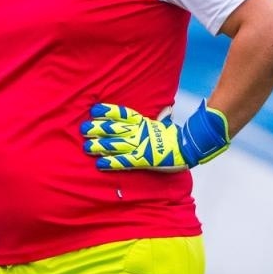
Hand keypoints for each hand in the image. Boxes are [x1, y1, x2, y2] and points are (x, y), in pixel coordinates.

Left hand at [80, 101, 231, 171]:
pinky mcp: (143, 159)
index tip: (94, 110)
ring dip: (100, 145)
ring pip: (116, 144)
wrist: (189, 148)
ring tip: (86, 146)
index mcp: (143, 122)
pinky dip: (111, 162)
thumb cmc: (174, 137)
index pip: (123, 114)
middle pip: (114, 128)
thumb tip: (149, 111)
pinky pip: (124, 161)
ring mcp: (140, 145)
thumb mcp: (160, 123)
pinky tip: (100, 164)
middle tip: (83, 128)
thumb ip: (148, 120)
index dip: (108, 111)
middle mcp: (139, 131)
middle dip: (98, 128)